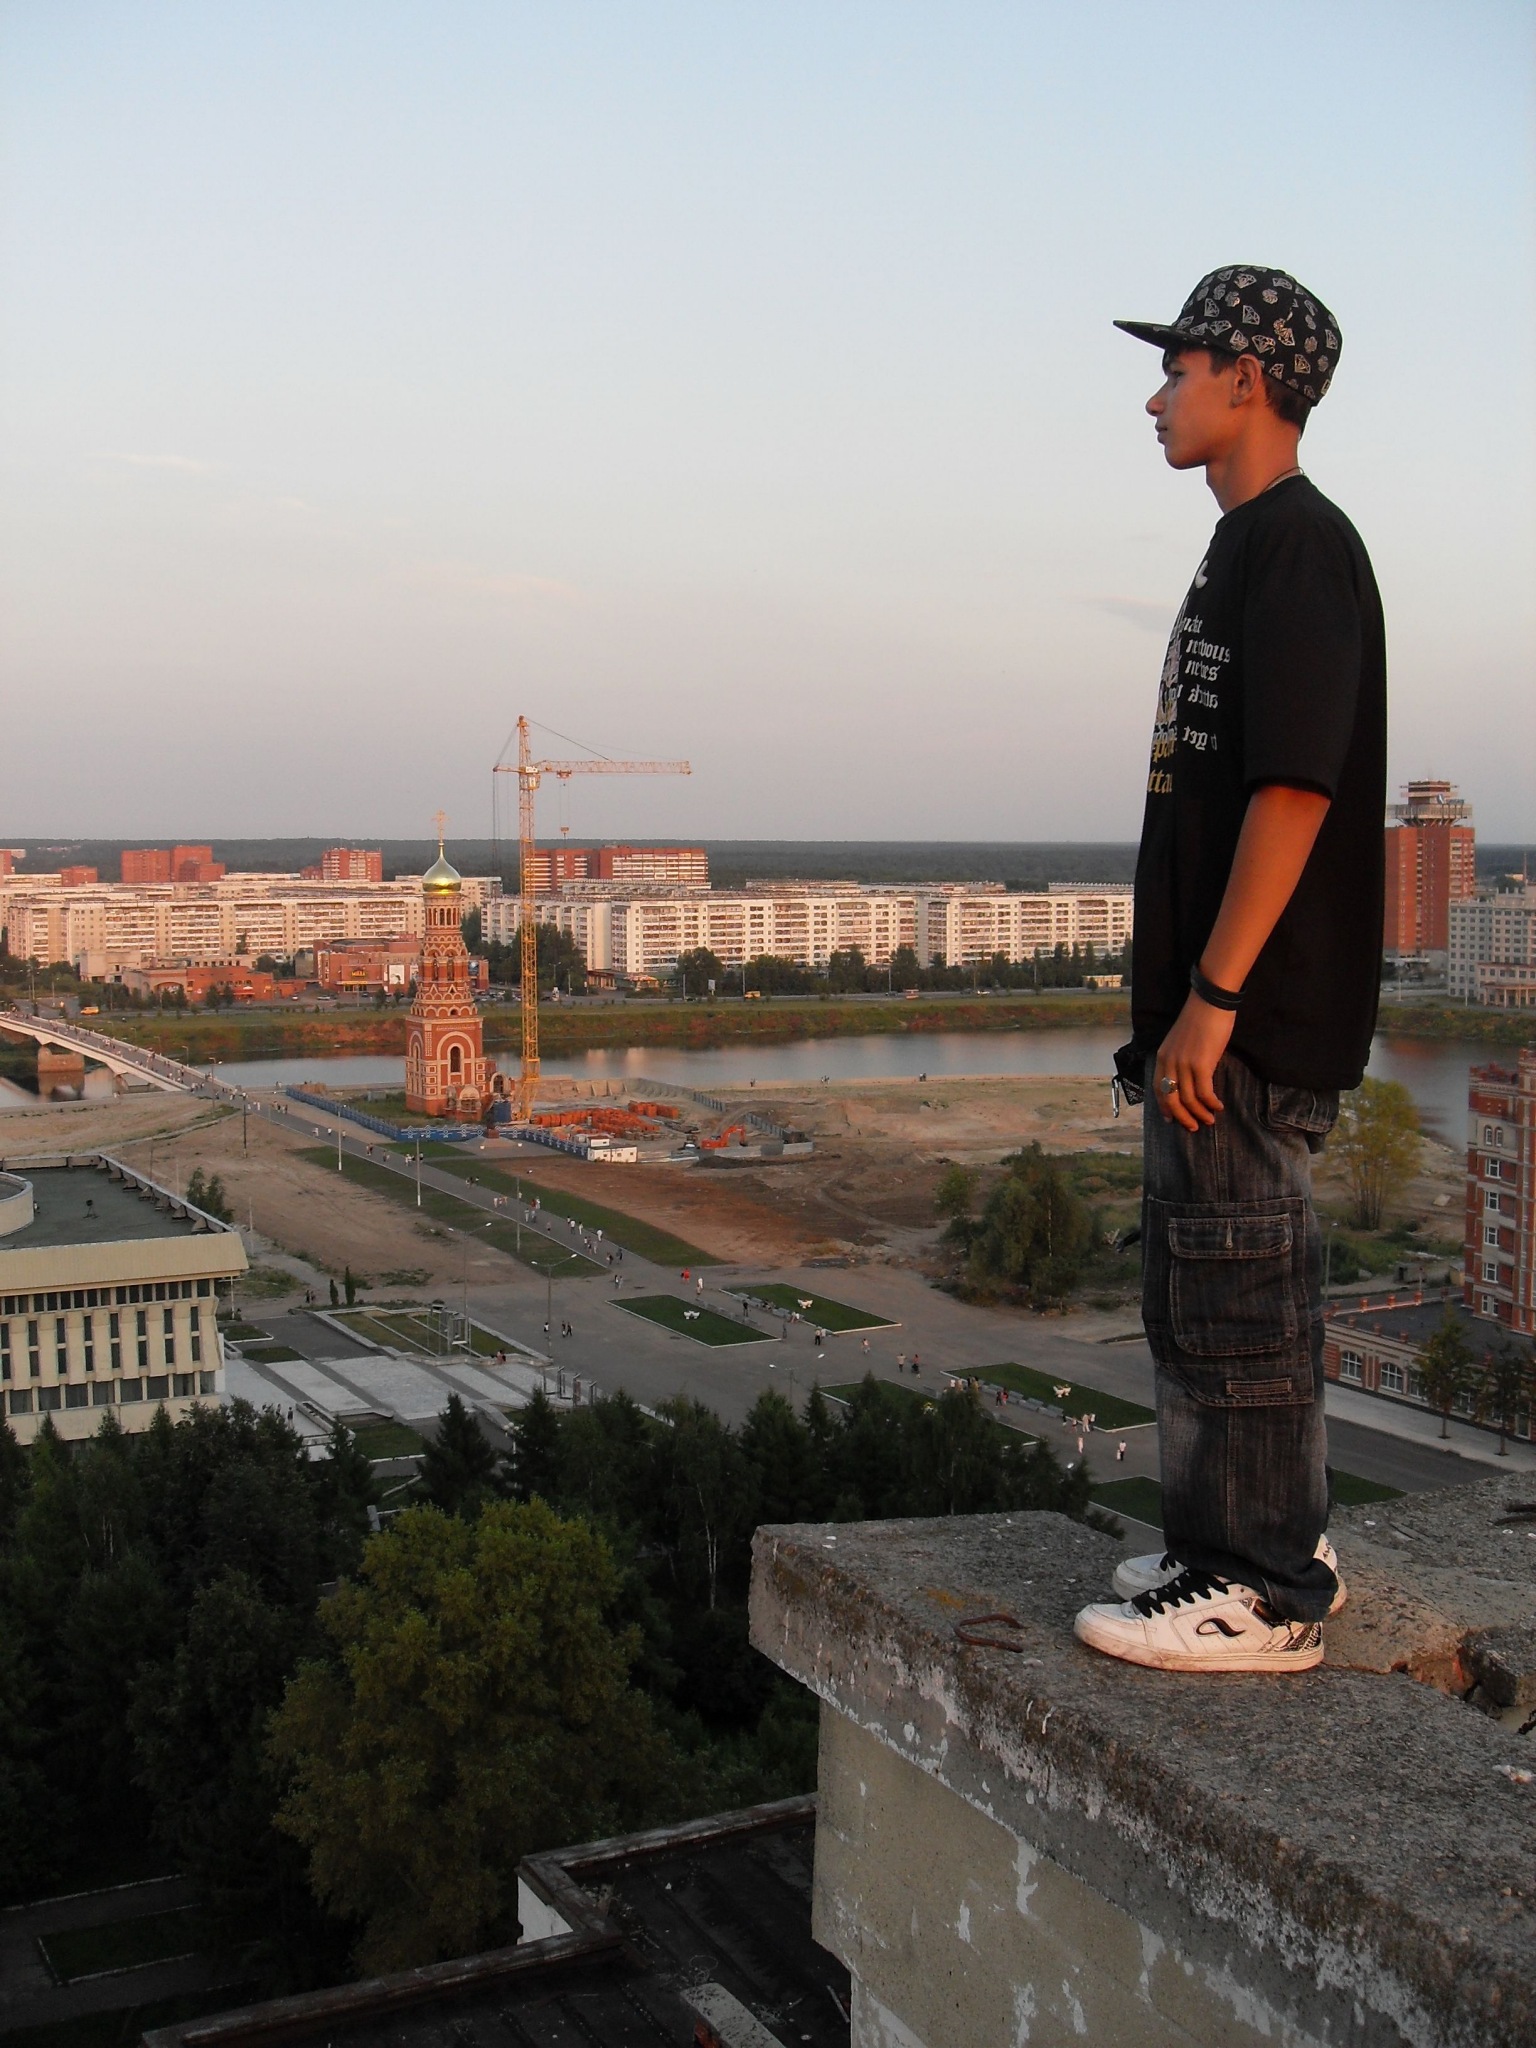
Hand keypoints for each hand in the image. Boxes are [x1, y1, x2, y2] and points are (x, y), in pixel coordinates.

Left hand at [1154, 992, 1235, 1130]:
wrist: (1210, 1003)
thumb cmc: (1200, 1019)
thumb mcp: (1181, 1041)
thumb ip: (1180, 1059)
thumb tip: (1189, 1079)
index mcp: (1162, 1057)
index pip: (1158, 1089)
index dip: (1164, 1107)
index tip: (1171, 1119)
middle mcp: (1169, 1063)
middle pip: (1171, 1099)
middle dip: (1181, 1117)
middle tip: (1192, 1127)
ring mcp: (1184, 1065)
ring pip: (1188, 1099)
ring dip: (1200, 1113)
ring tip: (1209, 1120)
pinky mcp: (1201, 1065)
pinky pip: (1204, 1093)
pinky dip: (1211, 1104)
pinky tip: (1218, 1106)